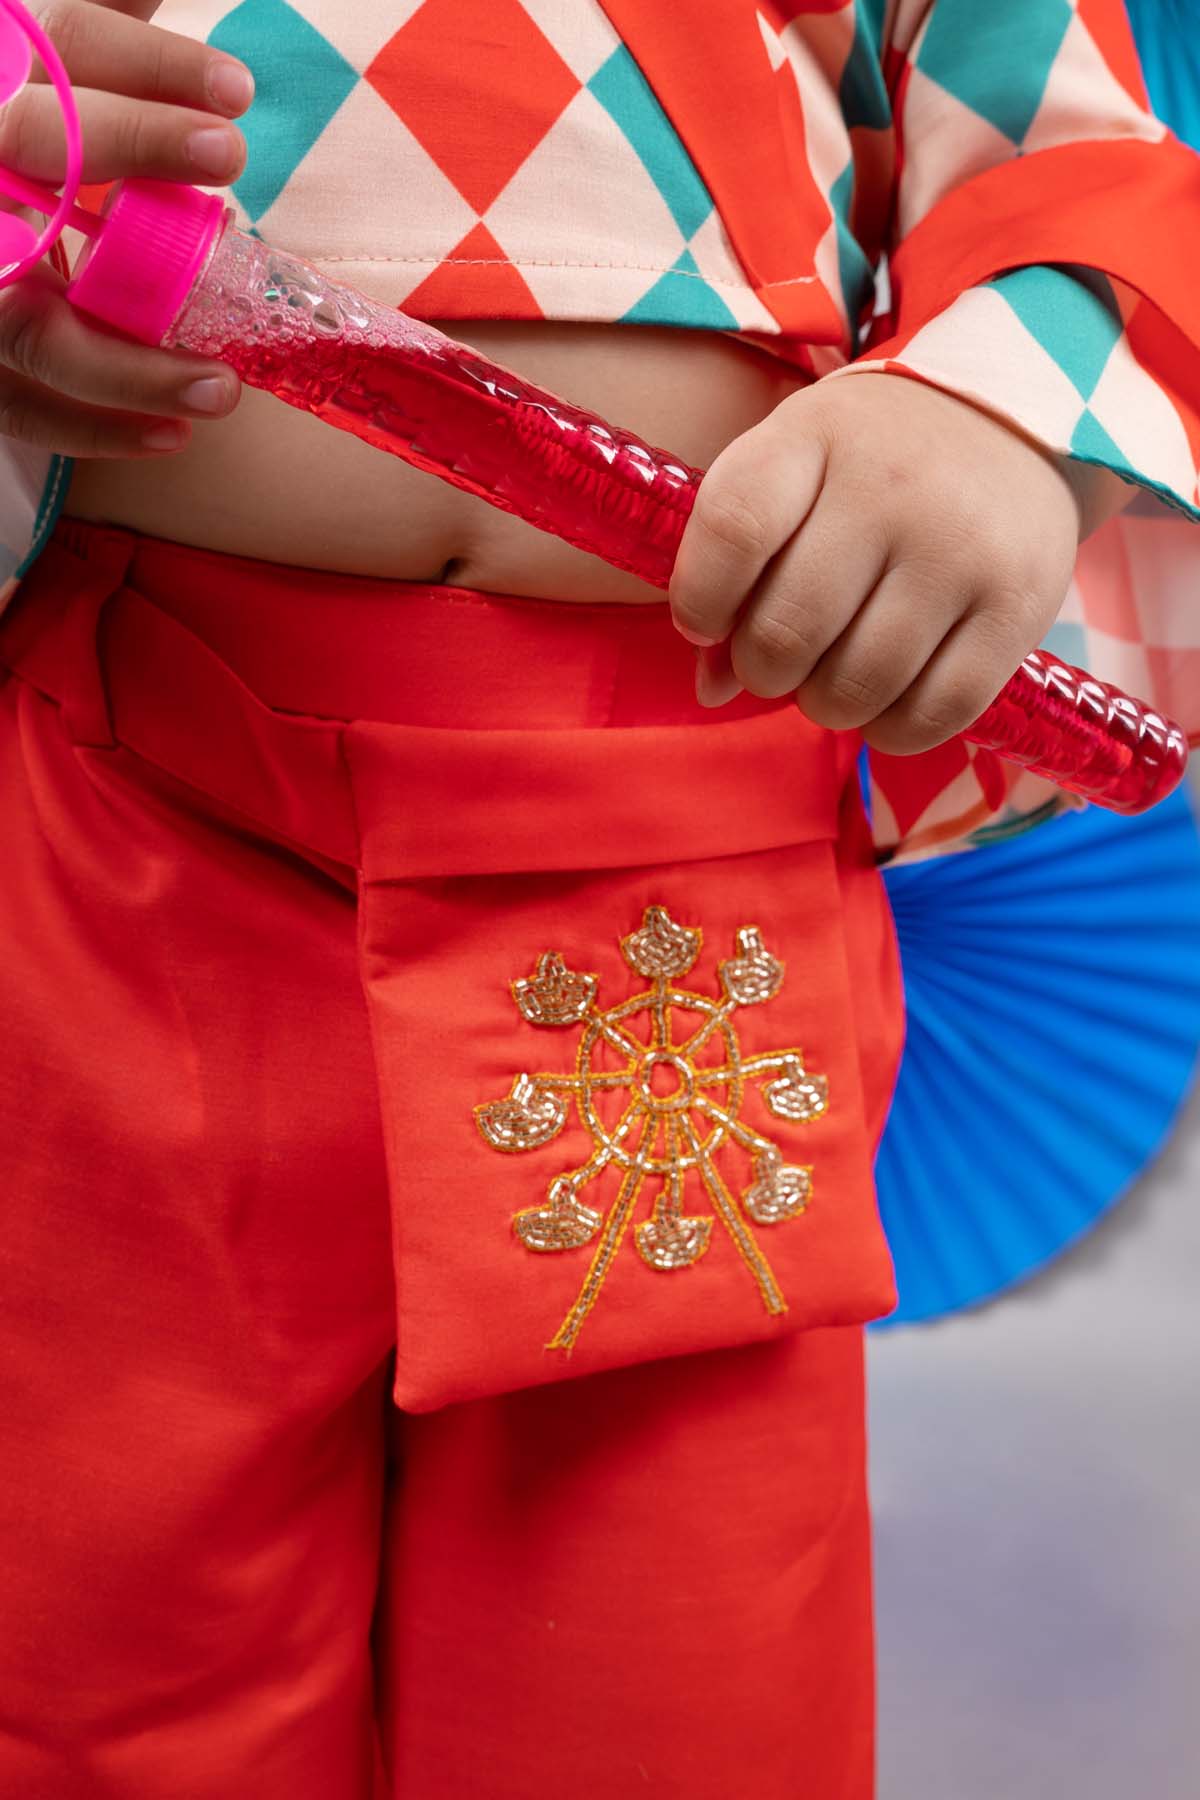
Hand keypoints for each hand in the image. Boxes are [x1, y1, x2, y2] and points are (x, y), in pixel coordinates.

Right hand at [0, 0, 252, 457]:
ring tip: (223, 384)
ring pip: (25, 320)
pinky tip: (173, 434)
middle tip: (228, 153)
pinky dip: (94, 428)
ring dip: (126, 360)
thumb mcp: (56, 71)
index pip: (58, 39)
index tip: (238, 91)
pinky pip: (20, 406)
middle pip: (26, 139)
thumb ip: (109, 37)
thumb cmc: (36, 145)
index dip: (144, 65)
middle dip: (127, 140)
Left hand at [669, 373, 1104, 754]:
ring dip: (826, 706)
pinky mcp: (1018, 608)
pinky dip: (892, 731)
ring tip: (834, 678)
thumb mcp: (791, 474)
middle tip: (781, 660)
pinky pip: (933, 714)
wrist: (1007, 420)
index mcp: (814, 437)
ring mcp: (961, 549)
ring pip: (857, 685)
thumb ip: (736, 567)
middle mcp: (892, 487)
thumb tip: (712, 689)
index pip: (734, 529)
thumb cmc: (867, 462)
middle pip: (788, 630)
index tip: (707, 622)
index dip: (701, 598)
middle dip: (764, 671)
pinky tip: (885, 705)